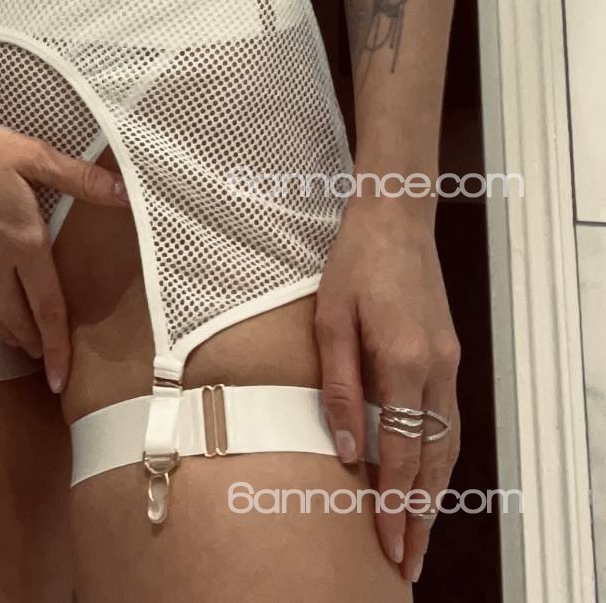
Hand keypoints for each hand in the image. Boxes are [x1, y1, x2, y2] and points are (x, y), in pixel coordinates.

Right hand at [0, 98, 128, 394]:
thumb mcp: (28, 153)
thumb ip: (78, 177)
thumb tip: (125, 191)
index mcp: (22, 239)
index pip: (47, 306)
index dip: (58, 345)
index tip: (63, 377)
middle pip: (17, 317)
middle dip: (33, 342)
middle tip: (43, 356)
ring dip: (5, 336)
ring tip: (18, 347)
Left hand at [314, 197, 461, 586]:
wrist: (395, 217)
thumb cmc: (354, 261)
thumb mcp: (330, 320)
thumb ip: (339, 388)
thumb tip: (348, 451)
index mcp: (404, 361)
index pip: (403, 453)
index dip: (395, 504)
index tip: (386, 543)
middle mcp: (436, 368)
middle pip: (434, 460)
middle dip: (421, 516)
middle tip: (408, 560)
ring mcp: (449, 362)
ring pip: (449, 445)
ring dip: (437, 494)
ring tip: (420, 534)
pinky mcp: (449, 355)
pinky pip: (449, 421)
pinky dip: (442, 458)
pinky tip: (429, 478)